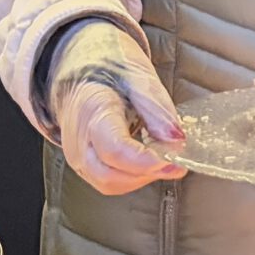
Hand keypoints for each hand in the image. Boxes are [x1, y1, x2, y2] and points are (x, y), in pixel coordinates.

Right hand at [47, 22, 186, 196]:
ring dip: (141, 178)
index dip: (147, 162)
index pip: (114, 149)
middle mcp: (78, 139)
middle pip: (109, 176)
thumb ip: (158, 111)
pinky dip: (133, 177)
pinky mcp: (82, 164)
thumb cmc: (110, 72)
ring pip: (109, 184)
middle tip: (176, 163)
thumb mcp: (139, 80)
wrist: (81, 71)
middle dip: (147, 175)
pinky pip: (108, 181)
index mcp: (91, 111)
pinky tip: (148, 162)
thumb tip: (178, 141)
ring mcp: (77, 155)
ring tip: (162, 159)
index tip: (175, 162)